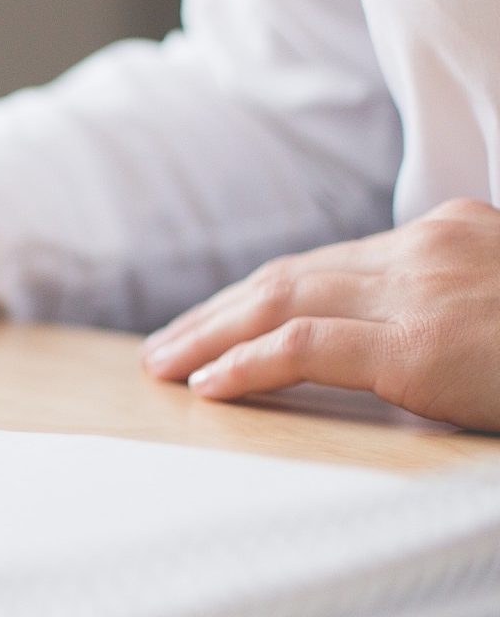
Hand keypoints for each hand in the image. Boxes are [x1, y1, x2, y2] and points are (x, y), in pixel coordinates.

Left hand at [140, 199, 499, 430]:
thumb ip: (451, 301)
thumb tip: (409, 337)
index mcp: (447, 232)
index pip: (329, 262)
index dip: (260, 294)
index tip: (217, 319)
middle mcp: (424, 247)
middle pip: (291, 277)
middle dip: (217, 312)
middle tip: (166, 344)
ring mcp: (420, 291)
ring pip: (282, 302)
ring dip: (210, 335)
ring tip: (165, 365)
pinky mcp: (419, 346)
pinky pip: (305, 348)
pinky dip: (246, 364)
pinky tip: (209, 384)